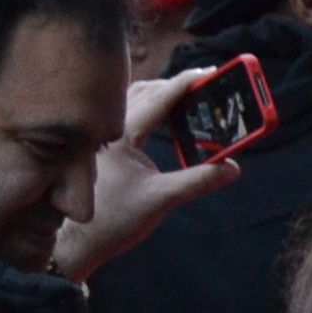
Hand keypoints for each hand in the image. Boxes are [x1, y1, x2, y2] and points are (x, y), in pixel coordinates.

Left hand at [56, 71, 239, 278]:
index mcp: (122, 136)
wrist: (79, 240)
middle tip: (208, 86)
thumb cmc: (114, 220)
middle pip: (147, 91)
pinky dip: (149, 106)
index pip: (159, 98)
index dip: (187, 82)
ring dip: (162, 94)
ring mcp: (103, 135)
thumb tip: (231, 167)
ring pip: (135, 99)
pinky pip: (128, 111)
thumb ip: (197, 181)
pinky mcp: (103, 144)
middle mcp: (108, 129)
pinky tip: (164, 117)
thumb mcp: (161, 200)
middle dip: (177, 85)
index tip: (210, 72)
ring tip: (190, 98)